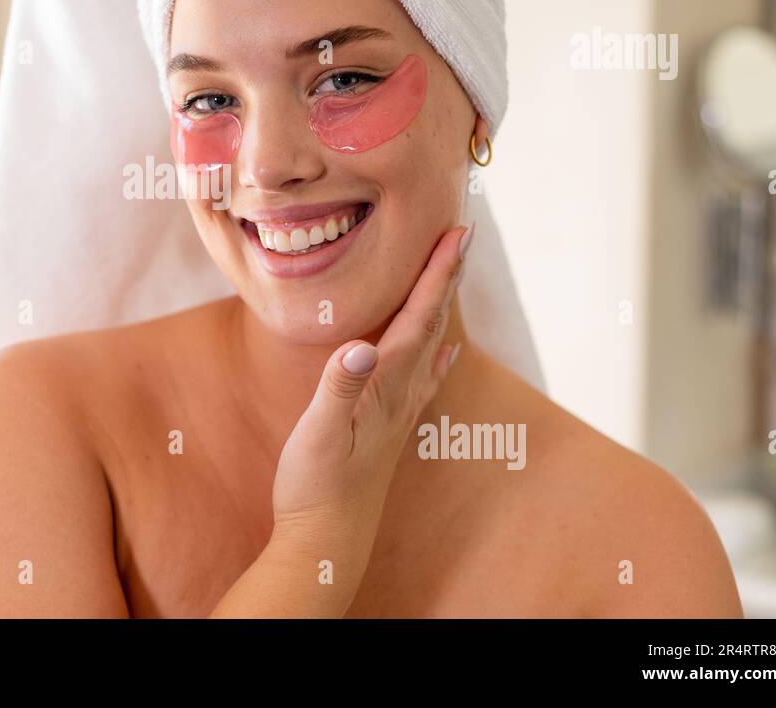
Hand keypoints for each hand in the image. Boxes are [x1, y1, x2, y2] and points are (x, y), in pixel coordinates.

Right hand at [270, 222, 473, 560]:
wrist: (325, 541)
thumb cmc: (315, 487)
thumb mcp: (317, 434)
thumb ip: (339, 388)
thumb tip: (360, 347)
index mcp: (385, 387)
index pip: (418, 319)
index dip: (437, 275)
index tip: (456, 234)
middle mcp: (400, 395)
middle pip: (432, 324)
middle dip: (446, 277)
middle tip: (461, 234)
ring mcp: (397, 413)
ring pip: (429, 347)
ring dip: (440, 307)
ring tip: (450, 275)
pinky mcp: (387, 428)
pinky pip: (421, 380)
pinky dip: (435, 355)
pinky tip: (445, 353)